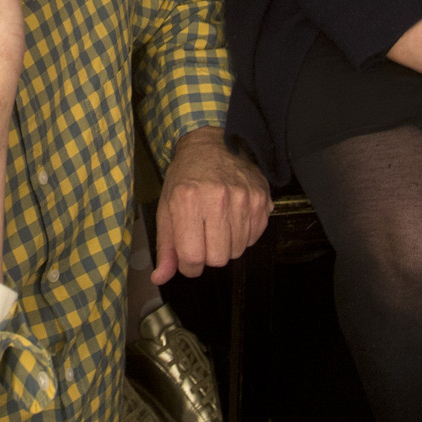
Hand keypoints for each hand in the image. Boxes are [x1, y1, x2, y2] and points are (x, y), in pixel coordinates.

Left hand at [151, 127, 271, 282]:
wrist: (211, 145)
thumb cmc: (185, 177)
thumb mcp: (166, 208)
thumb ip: (165, 246)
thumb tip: (160, 277)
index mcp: (187, 201)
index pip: (193, 257)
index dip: (189, 265)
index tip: (187, 256)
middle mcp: (217, 199)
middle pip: (218, 259)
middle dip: (208, 255)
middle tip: (202, 236)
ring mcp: (243, 198)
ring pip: (238, 251)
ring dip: (226, 245)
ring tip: (217, 224)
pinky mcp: (261, 199)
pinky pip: (254, 238)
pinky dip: (242, 235)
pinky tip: (232, 218)